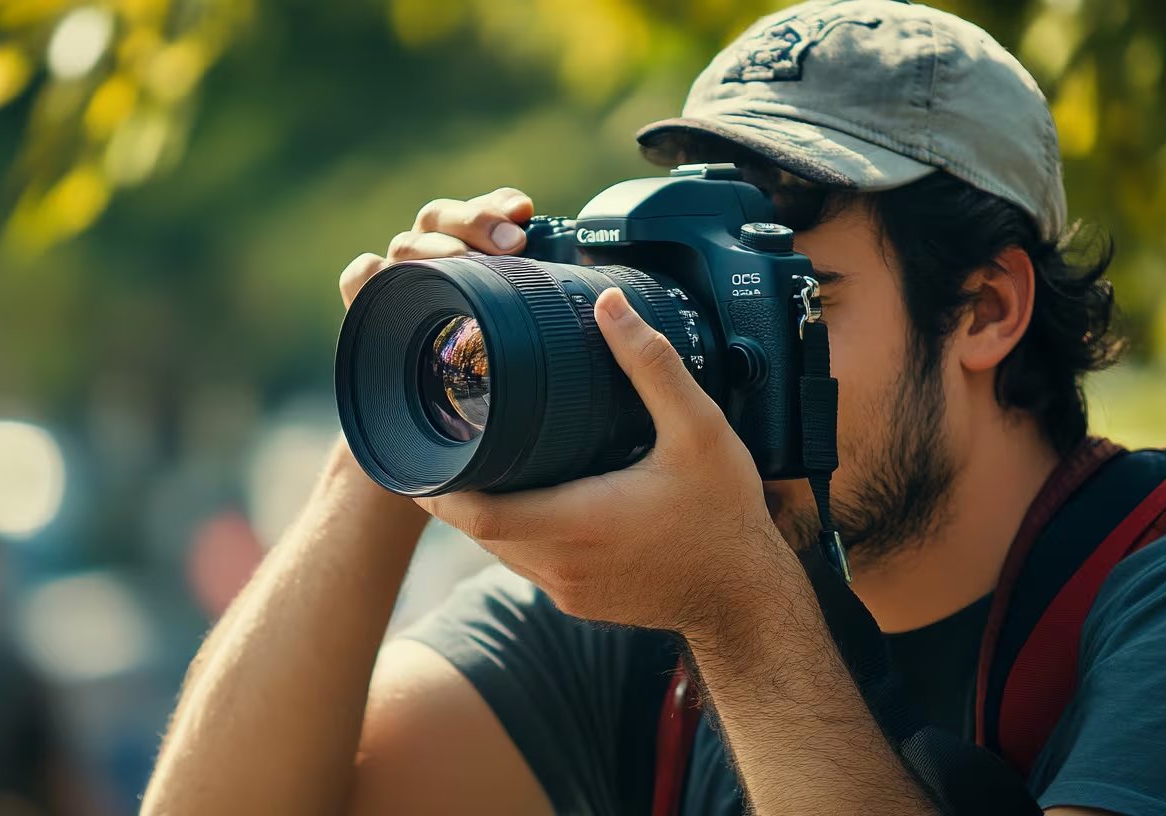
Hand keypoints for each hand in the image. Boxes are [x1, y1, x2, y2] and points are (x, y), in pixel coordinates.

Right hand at [328, 187, 533, 510]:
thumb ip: (558, 327)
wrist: (441, 451)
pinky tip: (381, 276)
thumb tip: (616, 308)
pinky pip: (359, 280)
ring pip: (406, 243)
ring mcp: (401, 289)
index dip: (498, 203)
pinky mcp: (371, 317)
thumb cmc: (496, 403)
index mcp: (477, 266)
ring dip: (432, 245)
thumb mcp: (535, 359)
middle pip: (441, 219)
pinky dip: (367, 273)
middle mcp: (437, 269)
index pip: (482, 214)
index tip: (525, 210)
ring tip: (459, 262)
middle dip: (474, 219)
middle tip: (511, 241)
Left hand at [416, 288, 795, 639]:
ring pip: (501, 550)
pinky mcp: (579, 601)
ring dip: (487, 513)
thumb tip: (610, 306)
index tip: (420, 453)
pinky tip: (532, 498)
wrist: (746, 599)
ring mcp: (568, 589)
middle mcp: (563, 564)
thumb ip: (650, 365)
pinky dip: (518, 533)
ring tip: (480, 462)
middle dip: (456, 491)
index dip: (440, 486)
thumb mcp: (699, 429)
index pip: (478, 514)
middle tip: (446, 441)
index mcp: (579, 522)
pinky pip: (529, 564)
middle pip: (479, 530)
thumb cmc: (724, 516)